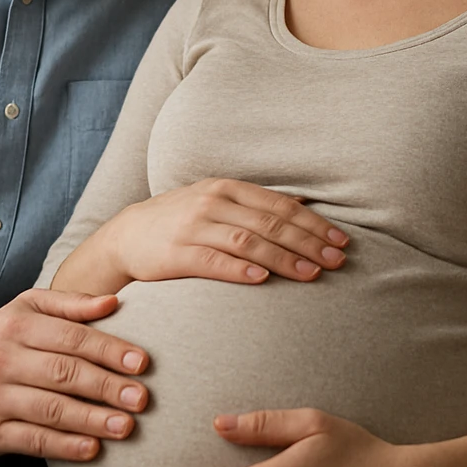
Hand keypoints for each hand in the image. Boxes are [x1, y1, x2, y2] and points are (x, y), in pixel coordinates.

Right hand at [0, 288, 149, 460]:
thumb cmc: (3, 341)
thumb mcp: (28, 310)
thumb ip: (70, 304)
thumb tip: (113, 302)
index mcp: (16, 326)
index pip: (71, 338)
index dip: (109, 350)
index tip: (142, 363)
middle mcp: (1, 360)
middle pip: (63, 374)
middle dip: (106, 387)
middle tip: (142, 398)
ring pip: (50, 410)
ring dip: (92, 420)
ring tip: (126, 426)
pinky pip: (32, 441)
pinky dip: (65, 447)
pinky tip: (93, 449)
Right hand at [93, 179, 348, 291]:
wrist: (125, 236)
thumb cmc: (180, 221)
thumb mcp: (215, 202)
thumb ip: (254, 206)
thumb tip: (305, 209)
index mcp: (227, 188)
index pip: (280, 205)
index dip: (314, 224)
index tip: (341, 241)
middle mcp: (213, 203)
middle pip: (270, 223)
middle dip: (308, 243)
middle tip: (337, 261)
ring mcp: (193, 228)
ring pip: (248, 241)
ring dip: (284, 258)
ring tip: (311, 274)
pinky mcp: (176, 254)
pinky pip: (212, 262)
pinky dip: (239, 269)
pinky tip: (262, 278)